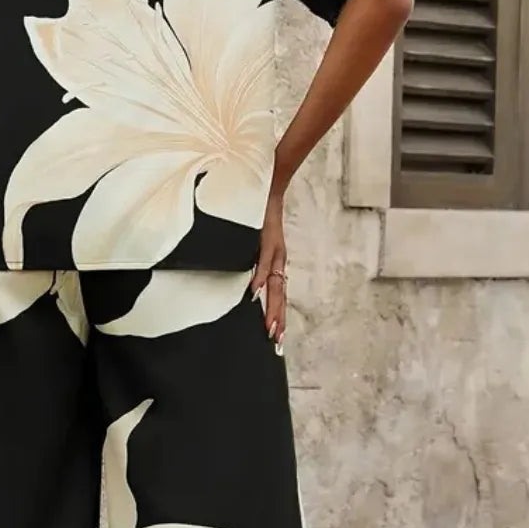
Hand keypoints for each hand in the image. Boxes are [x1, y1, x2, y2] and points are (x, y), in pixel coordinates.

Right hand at [251, 195, 286, 352]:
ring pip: (274, 284)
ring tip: (269, 326)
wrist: (268, 187)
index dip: (277, 314)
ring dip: (271, 306)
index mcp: (275, 263)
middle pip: (279, 294)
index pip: (278, 294)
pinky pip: (262, 262)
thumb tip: (249, 280)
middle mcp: (278, 260)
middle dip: (277, 318)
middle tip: (275, 340)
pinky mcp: (266, 239)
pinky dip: (259, 278)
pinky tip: (254, 292)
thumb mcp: (258, 242)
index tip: (276, 336)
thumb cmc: (261, 216)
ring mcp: (273, 250)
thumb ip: (256, 261)